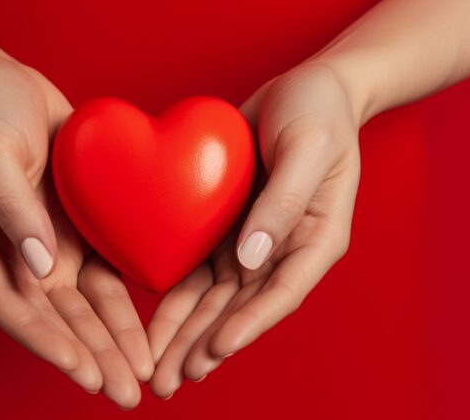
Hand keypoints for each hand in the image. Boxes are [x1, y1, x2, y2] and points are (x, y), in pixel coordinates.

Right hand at [0, 60, 152, 407]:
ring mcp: (48, 244)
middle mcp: (15, 254)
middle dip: (91, 357)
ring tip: (143, 376)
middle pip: (54, 317)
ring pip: (84, 304)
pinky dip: (124, 303)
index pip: (11, 305)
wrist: (5, 82)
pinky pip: (104, 271)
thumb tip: (39, 266)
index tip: (80, 368)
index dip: (44, 340)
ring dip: (112, 341)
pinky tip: (150, 328)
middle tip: (125, 394)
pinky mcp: (77, 229)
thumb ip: (10, 207)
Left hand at [148, 64, 361, 397]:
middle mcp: (283, 250)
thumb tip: (251, 258)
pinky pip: (198, 269)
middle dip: (204, 346)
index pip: (281, 292)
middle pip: (241, 308)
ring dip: (185, 334)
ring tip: (155, 369)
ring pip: (215, 299)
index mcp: (315, 239)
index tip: (216, 350)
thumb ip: (283, 202)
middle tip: (170, 381)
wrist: (305, 89)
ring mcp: (253, 243)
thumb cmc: (317, 112)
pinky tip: (152, 324)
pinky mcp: (228, 228)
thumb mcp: (308, 147)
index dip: (249, 325)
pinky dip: (177, 298)